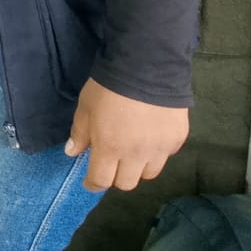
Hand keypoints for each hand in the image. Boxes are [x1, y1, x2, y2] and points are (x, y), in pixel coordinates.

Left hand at [65, 78, 188, 190]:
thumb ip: (80, 133)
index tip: (90, 180)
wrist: (146, 66)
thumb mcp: (85, 106)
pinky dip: (157, 152)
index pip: (101, 181)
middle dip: (116, 177)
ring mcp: (160, 149)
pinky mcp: (177, 140)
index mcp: (109, 148)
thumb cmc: (108, 87)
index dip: (93, 184)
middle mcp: (136, 155)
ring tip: (132, 151)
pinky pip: (166, 156)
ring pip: (149, 174)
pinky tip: (151, 136)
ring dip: (138, 167)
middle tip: (111, 162)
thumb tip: (72, 153)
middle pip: (127, 184)